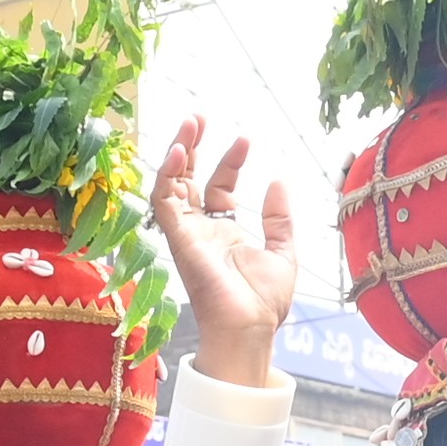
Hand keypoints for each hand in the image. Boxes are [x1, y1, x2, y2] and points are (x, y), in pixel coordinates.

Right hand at [142, 119, 298, 380]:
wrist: (251, 328)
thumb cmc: (264, 302)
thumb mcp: (282, 251)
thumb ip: (278, 218)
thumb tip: (277, 181)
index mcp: (224, 232)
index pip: (219, 187)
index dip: (229, 161)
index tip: (245, 139)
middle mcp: (201, 230)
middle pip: (188, 180)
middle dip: (192, 147)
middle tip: (198, 117)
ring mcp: (187, 234)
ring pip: (171, 185)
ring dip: (176, 153)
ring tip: (189, 123)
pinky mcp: (177, 240)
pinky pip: (163, 203)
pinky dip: (166, 176)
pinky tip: (176, 152)